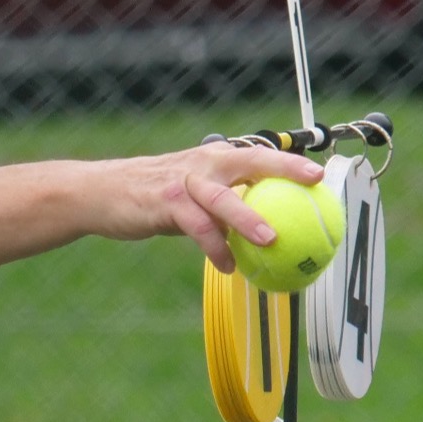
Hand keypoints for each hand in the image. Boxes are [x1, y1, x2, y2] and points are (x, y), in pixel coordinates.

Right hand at [103, 144, 323, 273]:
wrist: (102, 193)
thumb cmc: (154, 196)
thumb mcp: (193, 194)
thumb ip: (224, 206)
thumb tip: (262, 230)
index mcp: (214, 159)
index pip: (258, 156)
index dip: (290, 161)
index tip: (319, 173)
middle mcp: (203, 164)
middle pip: (249, 162)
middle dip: (282, 169)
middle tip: (311, 184)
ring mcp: (184, 182)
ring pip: (222, 198)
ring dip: (247, 218)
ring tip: (271, 240)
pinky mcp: (164, 203)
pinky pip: (196, 226)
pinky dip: (214, 247)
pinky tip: (228, 265)